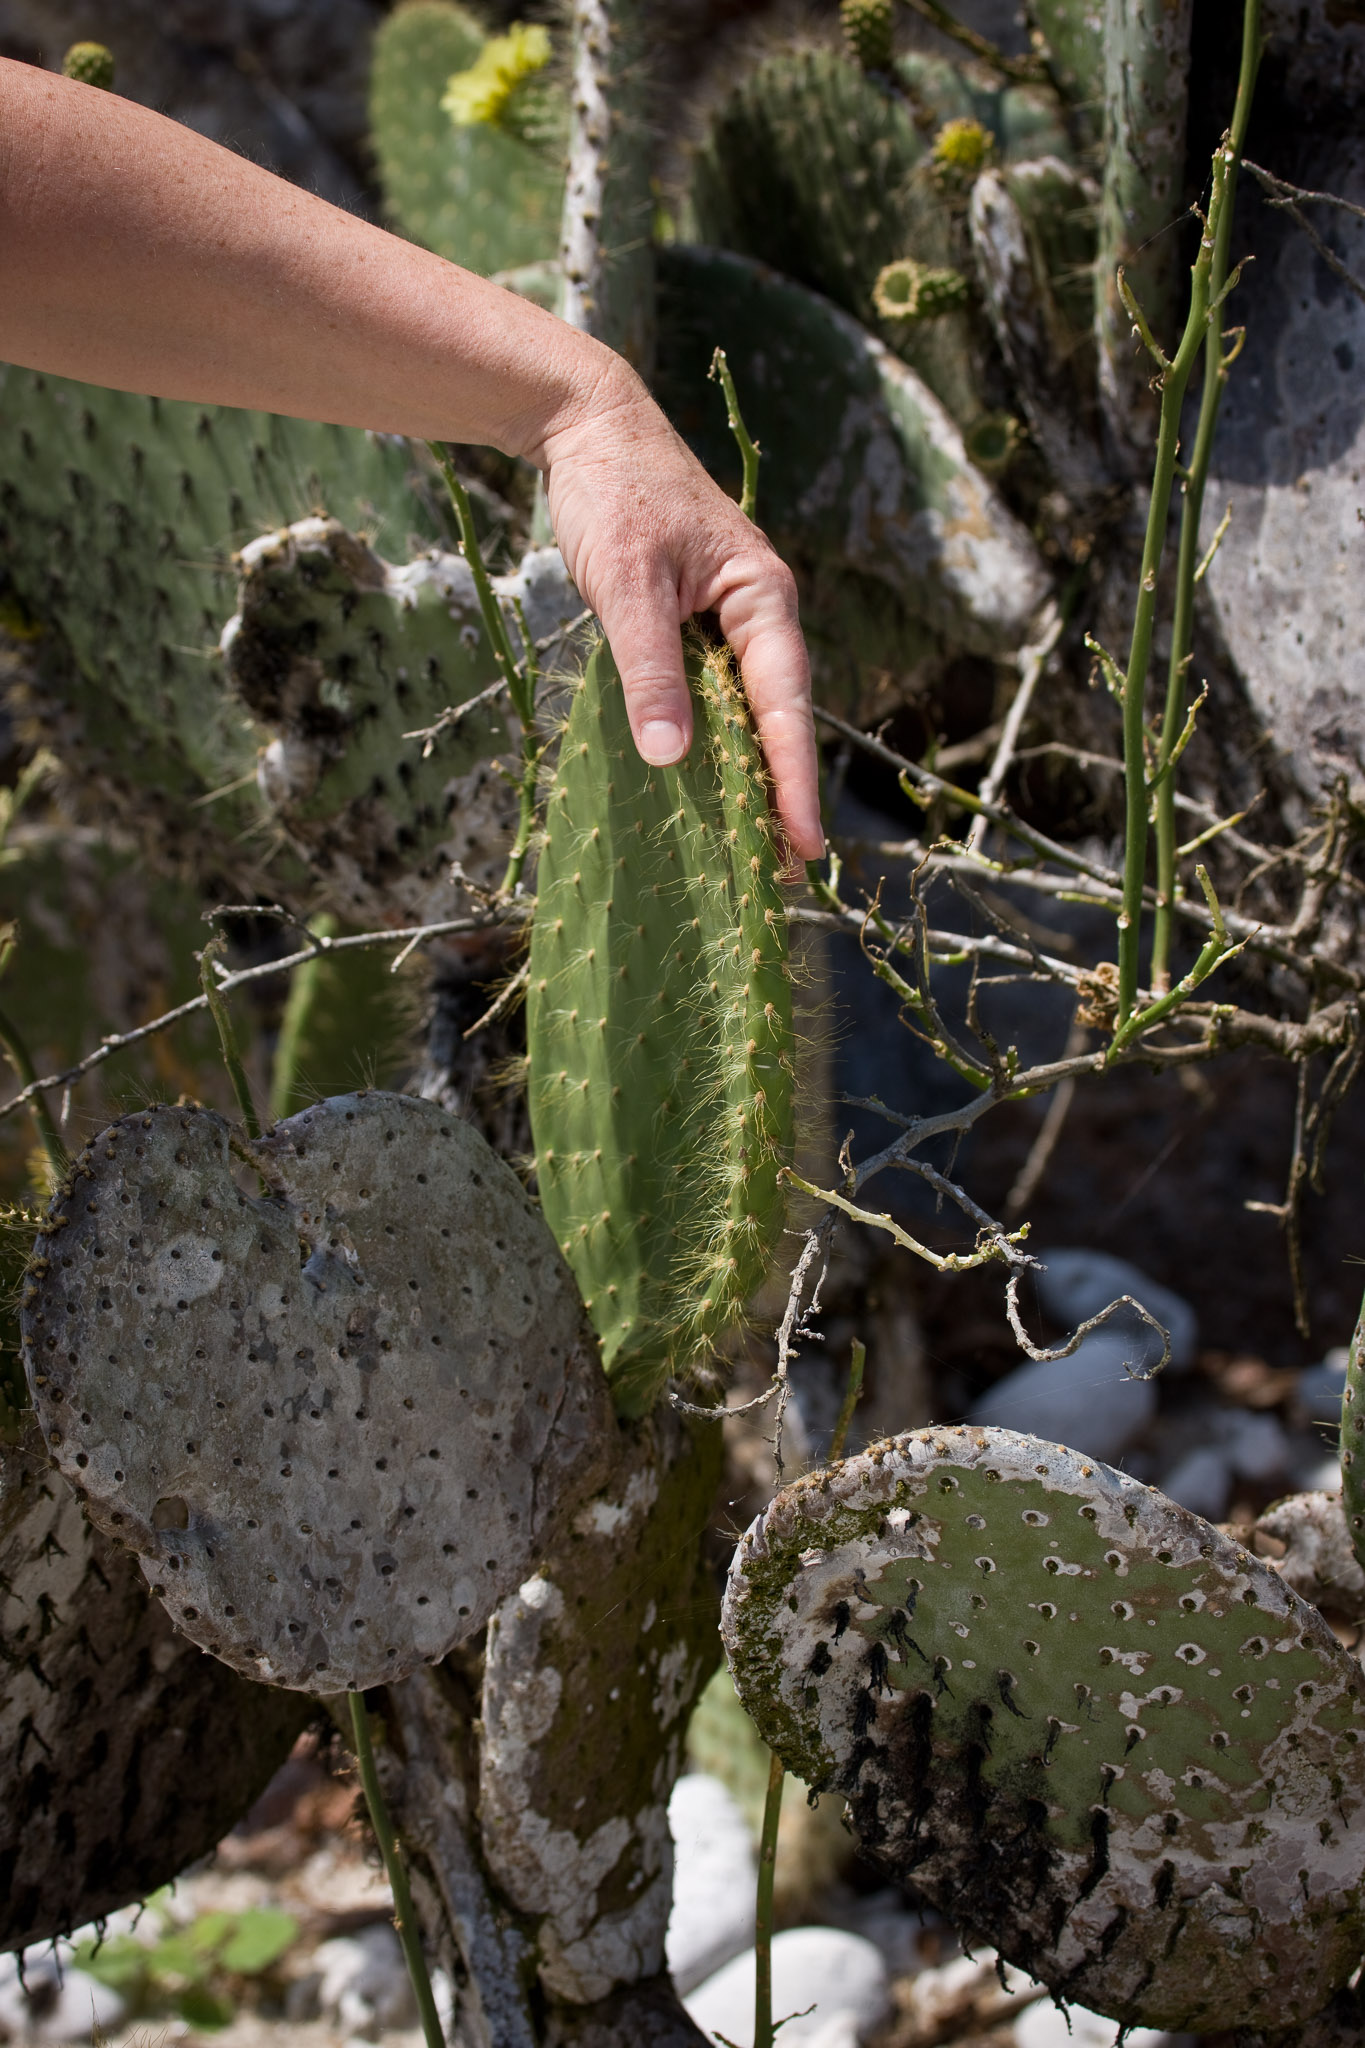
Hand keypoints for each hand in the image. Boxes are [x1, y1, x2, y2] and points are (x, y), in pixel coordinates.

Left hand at [536, 365, 823, 862]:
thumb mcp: (626, 583)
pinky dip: (713, 742)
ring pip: (747, 710)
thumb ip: (649, 670)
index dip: (794, 779)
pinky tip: (704, 786)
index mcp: (762, 597)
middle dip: (782, 792)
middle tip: (787, 873)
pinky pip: (714, 696)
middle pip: (777, 717)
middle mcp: (758, 613)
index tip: (805, 843)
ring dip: (749, 774)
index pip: (785, 705)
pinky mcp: (696, 625)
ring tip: (754, 849)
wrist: (588, 428)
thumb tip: (669, 758)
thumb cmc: (614, 493)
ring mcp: (728, 620)